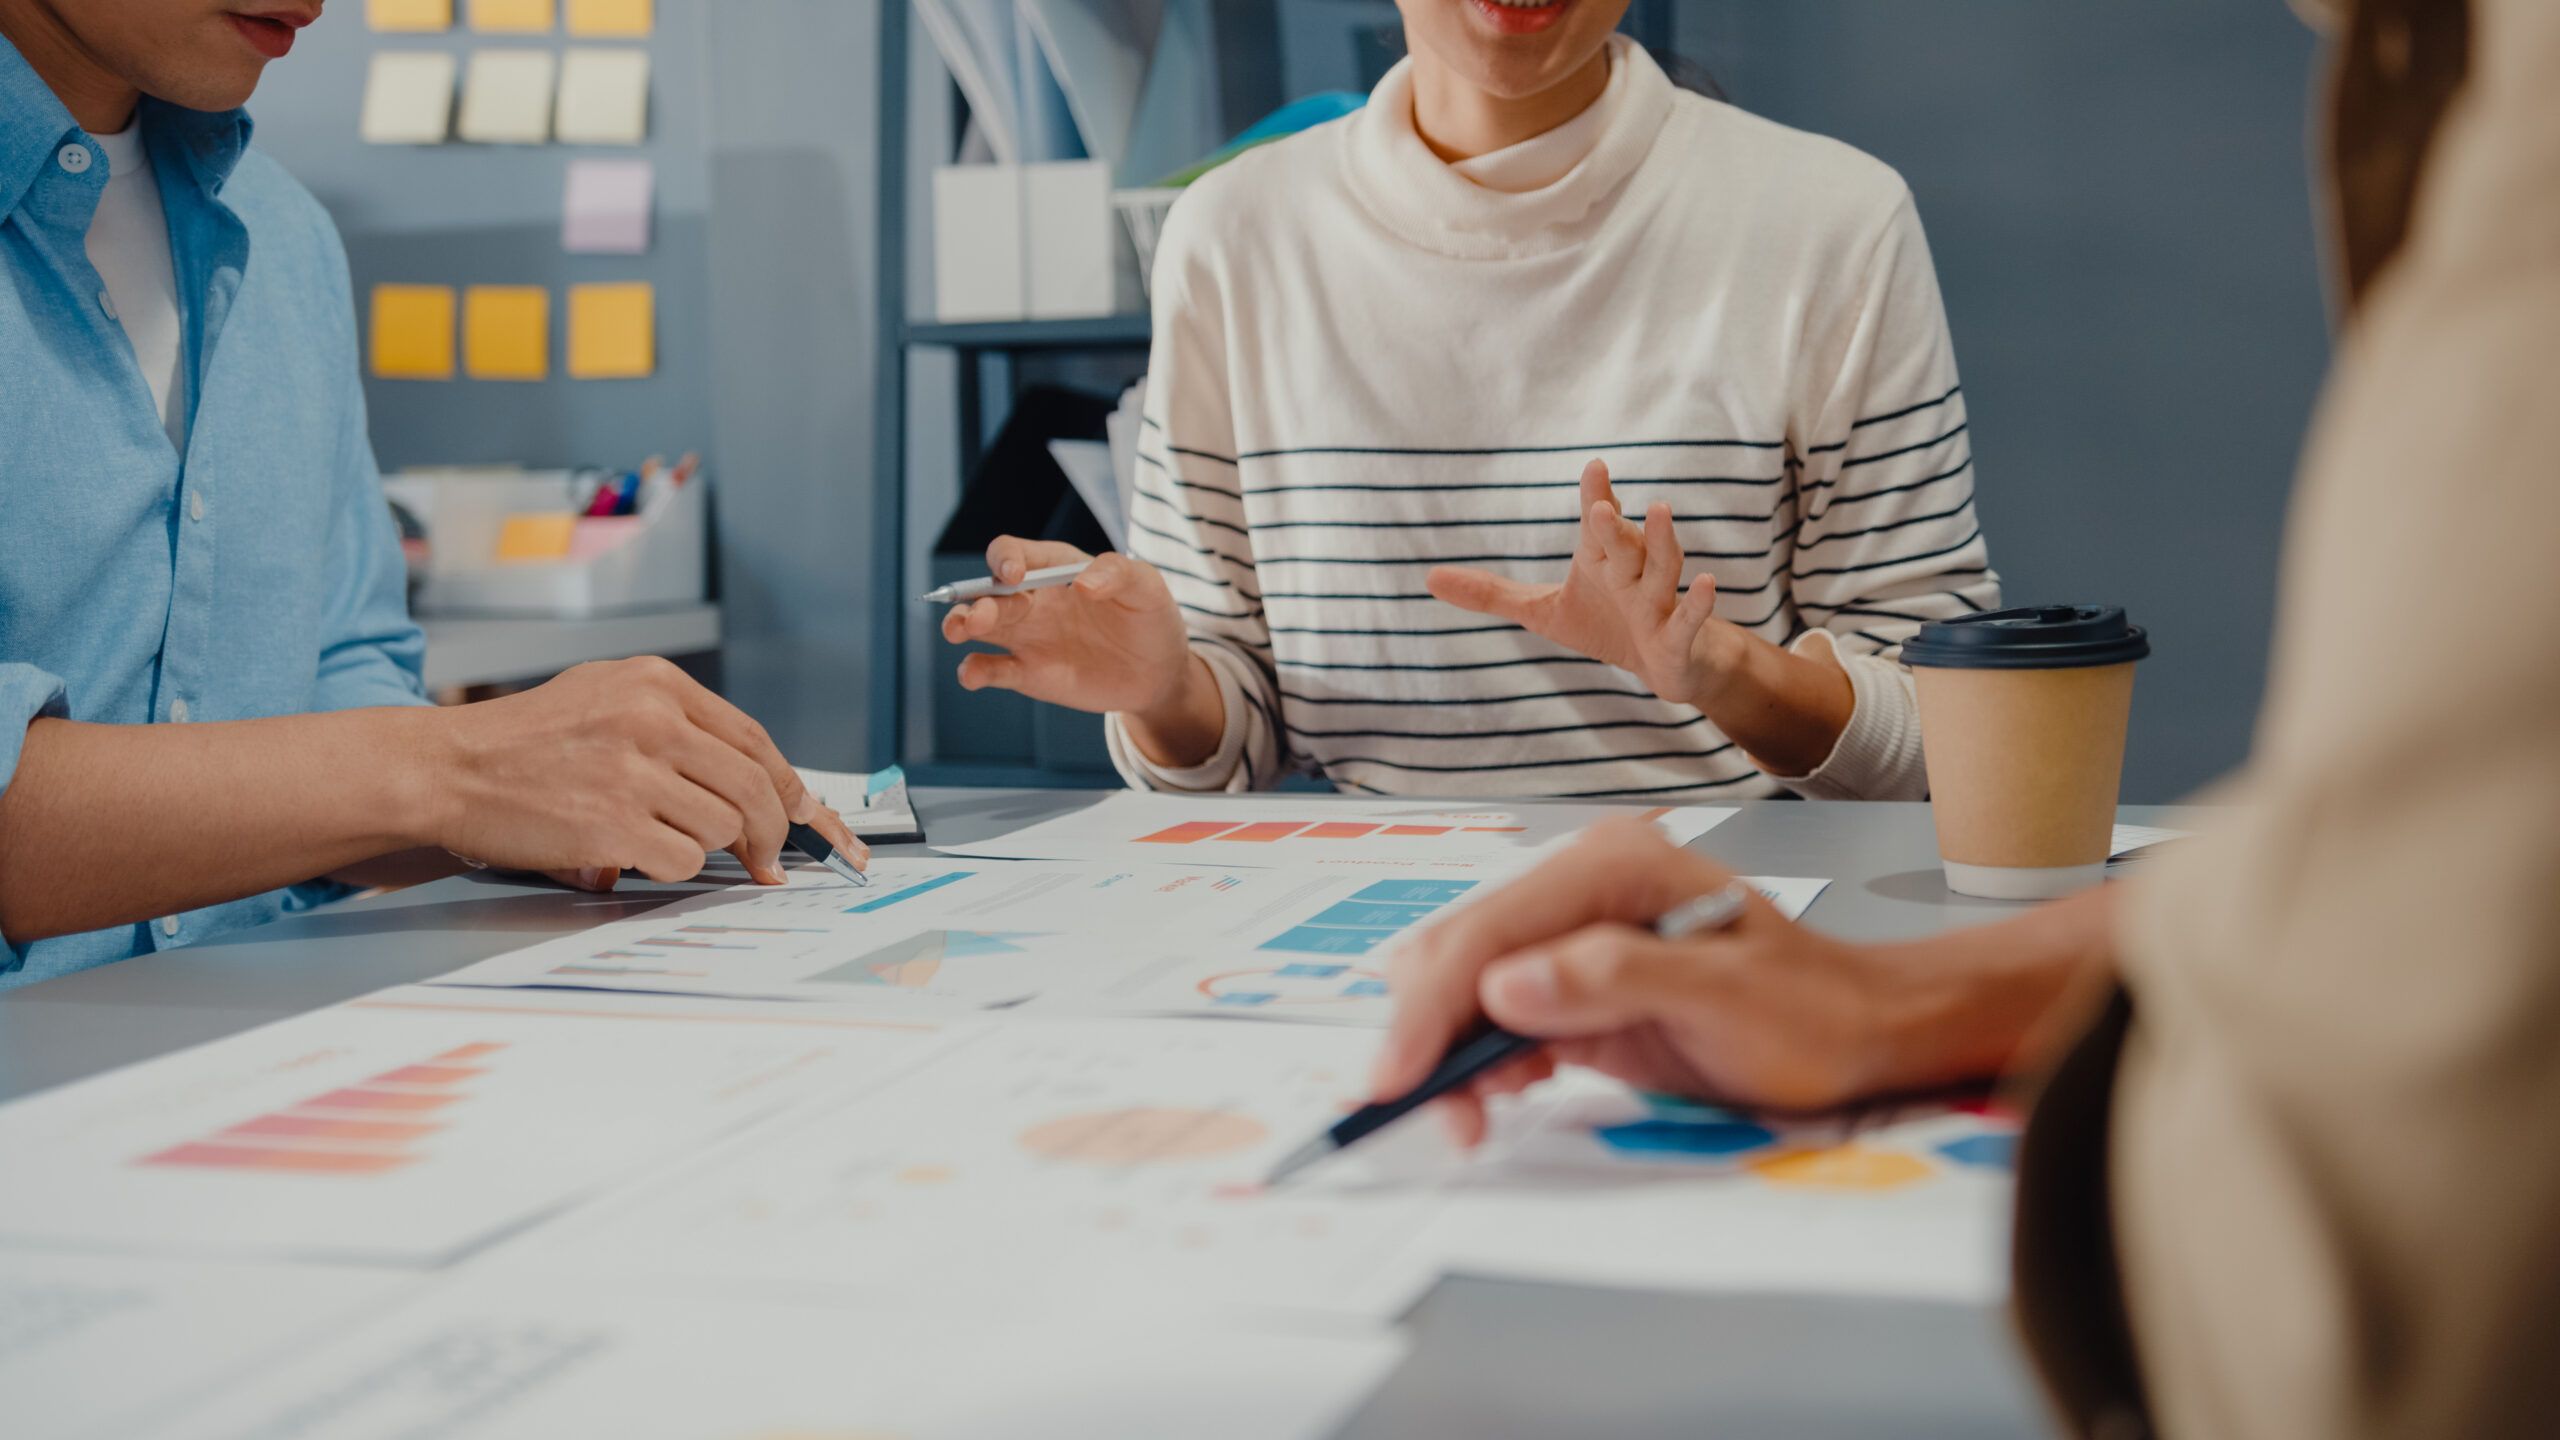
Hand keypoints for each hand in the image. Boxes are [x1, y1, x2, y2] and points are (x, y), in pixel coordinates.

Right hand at [429, 657, 862, 886]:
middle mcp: (651, 719)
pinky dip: (672, 868)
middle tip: (768, 858)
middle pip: (754, 786)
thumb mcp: (605, 698)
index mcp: (656, 683)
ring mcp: (634, 772)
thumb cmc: (524, 742)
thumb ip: (678, 727)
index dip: (786, 784)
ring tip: (664, 840)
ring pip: (724, 827)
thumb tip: (756, 780)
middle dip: (772, 832)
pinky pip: (684, 861)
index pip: (753, 738)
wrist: (448, 768)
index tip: (802, 815)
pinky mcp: (614, 824)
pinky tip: (638, 855)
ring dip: (708, 848)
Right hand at [941, 538, 1225, 766]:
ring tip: (957, 631)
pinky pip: (992, 669)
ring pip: (979, 627)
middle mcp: (1032, 600)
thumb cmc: (1150, 618)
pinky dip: (975, 671)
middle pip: (988, 592)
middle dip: (974, 599)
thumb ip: (1118, 573)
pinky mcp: (1029, 673)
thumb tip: (1081, 584)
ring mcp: (1027, 637)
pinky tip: (972, 675)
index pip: (1013, 554)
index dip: (1005, 559)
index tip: (1014, 575)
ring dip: (961, 625)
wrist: (1159, 672)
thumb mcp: (1146, 586)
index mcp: (1054, 568)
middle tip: (978, 617)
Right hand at [1373, 819, 1918, 1146]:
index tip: (1399, 1077)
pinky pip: (1497, 1016)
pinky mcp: (1572, 984)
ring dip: (1450, 1052)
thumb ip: (1612, 980)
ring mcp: (1572, 934)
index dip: (1432, 1006)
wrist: (1858, 1032)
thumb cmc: (1809, 1010)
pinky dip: (1480, 1058)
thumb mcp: (1722, 996)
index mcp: (1611, 867)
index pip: (1491, 930)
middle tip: (1430, 1113)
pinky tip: (1499, 1092)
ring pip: (1465, 986)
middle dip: (1428, 1032)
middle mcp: (1579, 887)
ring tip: (1470, 1117)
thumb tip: (1505, 986)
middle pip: (1460, 951)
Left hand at [1427, 459, 1729, 709]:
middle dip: (1614, 525)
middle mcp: (1632, 573)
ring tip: (1661, 510)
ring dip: (1662, 542)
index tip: (1594, 467)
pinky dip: (1699, 603)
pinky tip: (1708, 582)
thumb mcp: (1542, 612)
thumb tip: (1428, 578)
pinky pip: (1689, 618)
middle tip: (1602, 505)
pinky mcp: (1678, 636)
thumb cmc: (1605, 626)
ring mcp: (1659, 602)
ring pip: (1663, 568)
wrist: (1663, 667)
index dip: (1595, 496)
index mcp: (1600, 561)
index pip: (1596, 524)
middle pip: (1624, 543)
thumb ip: (1490, 593)